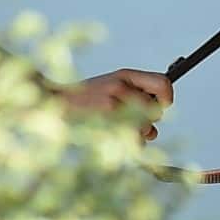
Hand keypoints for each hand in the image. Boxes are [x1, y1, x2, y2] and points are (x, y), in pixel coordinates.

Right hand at [60, 69, 175, 142]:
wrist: (52, 103)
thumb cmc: (85, 100)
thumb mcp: (110, 86)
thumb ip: (135, 93)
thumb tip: (160, 109)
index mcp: (124, 75)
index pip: (163, 82)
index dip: (167, 97)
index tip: (163, 105)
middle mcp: (121, 87)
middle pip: (156, 111)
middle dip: (149, 120)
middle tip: (133, 120)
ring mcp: (113, 105)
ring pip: (146, 128)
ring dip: (137, 134)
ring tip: (117, 128)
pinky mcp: (106, 123)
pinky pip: (133, 141)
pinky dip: (127, 144)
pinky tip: (112, 136)